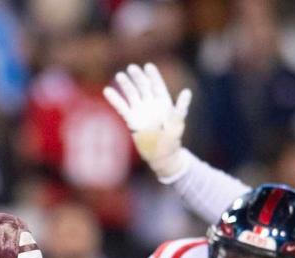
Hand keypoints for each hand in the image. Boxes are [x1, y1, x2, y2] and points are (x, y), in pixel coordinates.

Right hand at [103, 62, 191, 178]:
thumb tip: (187, 92)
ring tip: (119, 75)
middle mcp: (151, 104)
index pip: (157, 85)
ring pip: (132, 94)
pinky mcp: (131, 120)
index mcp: (163, 102)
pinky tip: (107, 91)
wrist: (161, 154)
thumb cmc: (172, 138)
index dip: (153, 75)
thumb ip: (181, 108)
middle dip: (137, 77)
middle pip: (143, 87)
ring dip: (126, 85)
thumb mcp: (177, 123)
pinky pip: (121, 108)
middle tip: (131, 68)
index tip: (148, 66)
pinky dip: (115, 99)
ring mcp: (140, 111)